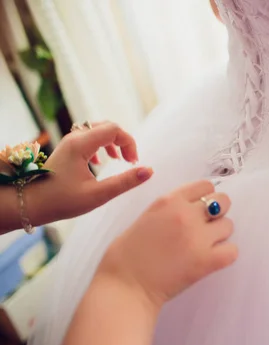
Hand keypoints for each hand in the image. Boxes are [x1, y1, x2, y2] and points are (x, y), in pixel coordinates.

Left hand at [26, 122, 152, 225]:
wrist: (29, 203)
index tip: (133, 163)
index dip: (129, 143)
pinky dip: (102, 145)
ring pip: (98, 130)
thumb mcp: (98, 194)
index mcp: (81, 144)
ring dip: (113, 142)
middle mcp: (75, 137)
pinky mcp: (67, 148)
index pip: (114, 129)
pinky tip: (101, 161)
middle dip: (123, 141)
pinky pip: (89, 137)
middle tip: (129, 161)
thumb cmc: (61, 201)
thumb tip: (148, 171)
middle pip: (107, 126)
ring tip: (119, 160)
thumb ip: (125, 182)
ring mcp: (69, 142)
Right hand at [96, 180, 236, 308]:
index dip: (205, 198)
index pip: (205, 186)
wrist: (125, 287)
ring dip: (219, 235)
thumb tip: (190, 210)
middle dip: (217, 213)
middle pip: (223, 201)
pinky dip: (225, 255)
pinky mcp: (207, 261)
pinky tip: (212, 260)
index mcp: (169, 201)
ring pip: (228, 226)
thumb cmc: (126, 256)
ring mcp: (199, 238)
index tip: (199, 210)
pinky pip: (233, 251)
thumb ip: (169, 210)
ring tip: (204, 246)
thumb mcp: (146, 218)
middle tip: (205, 228)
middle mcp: (187, 215)